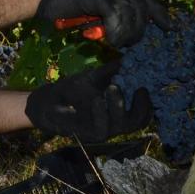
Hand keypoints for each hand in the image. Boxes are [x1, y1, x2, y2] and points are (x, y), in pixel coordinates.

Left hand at [25, 63, 150, 142]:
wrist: (46, 102)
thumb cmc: (71, 91)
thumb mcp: (92, 78)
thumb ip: (110, 71)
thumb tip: (128, 58)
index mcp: (117, 113)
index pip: (141, 116)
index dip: (148, 105)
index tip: (145, 87)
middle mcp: (113, 125)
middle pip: (136, 123)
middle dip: (141, 107)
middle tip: (139, 89)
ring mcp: (100, 131)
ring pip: (120, 126)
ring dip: (119, 106)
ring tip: (113, 87)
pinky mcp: (86, 135)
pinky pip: (100, 129)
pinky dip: (101, 113)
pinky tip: (97, 99)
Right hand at [35, 0, 169, 47]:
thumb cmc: (62, 4)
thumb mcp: (92, 8)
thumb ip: (108, 13)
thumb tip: (123, 31)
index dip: (159, 13)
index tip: (169, 27)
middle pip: (140, 8)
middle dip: (138, 29)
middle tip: (127, 42)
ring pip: (131, 14)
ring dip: (126, 32)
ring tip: (116, 42)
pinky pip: (117, 16)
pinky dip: (115, 31)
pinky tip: (109, 39)